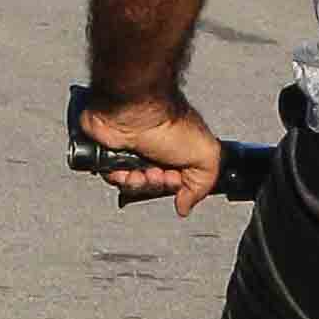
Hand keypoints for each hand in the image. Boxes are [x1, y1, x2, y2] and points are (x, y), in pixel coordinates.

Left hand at [73, 86, 225, 216]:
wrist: (134, 112)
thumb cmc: (169, 124)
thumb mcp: (206, 156)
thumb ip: (204, 184)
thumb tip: (185, 205)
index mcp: (180, 150)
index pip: (180, 183)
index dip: (178, 187)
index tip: (177, 179)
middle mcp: (157, 151)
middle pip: (156, 187)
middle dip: (158, 185)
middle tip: (159, 172)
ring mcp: (133, 153)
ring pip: (134, 187)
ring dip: (139, 183)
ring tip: (141, 169)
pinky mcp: (111, 155)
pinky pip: (114, 180)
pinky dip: (120, 178)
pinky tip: (125, 168)